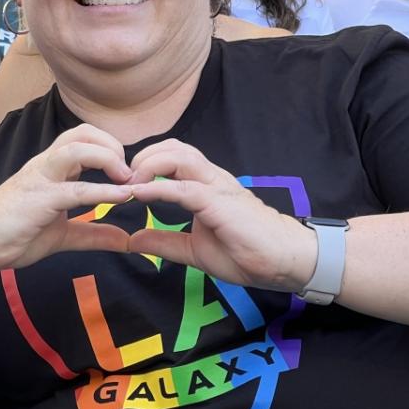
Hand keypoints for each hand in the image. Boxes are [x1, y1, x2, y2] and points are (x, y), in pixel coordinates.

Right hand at [0, 124, 133, 279]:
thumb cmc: (11, 235)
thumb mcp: (62, 236)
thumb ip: (93, 234)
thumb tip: (125, 240)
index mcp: (50, 169)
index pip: (84, 139)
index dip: (112, 149)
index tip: (131, 175)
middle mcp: (45, 166)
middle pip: (82, 132)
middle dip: (113, 145)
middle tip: (132, 173)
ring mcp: (39, 179)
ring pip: (77, 148)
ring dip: (108, 158)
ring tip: (128, 180)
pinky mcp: (37, 199)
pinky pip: (75, 189)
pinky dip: (103, 191)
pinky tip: (123, 197)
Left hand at [127, 140, 316, 291]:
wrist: (285, 261)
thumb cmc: (246, 252)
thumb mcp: (194, 250)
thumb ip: (165, 242)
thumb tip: (133, 240)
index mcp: (204, 185)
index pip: (172, 156)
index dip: (145, 161)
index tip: (123, 182)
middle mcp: (210, 178)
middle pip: (172, 147)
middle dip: (142, 157)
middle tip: (123, 180)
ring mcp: (217, 187)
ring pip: (178, 156)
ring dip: (148, 165)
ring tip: (130, 184)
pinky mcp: (221, 203)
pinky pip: (185, 188)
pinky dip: (159, 187)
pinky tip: (140, 193)